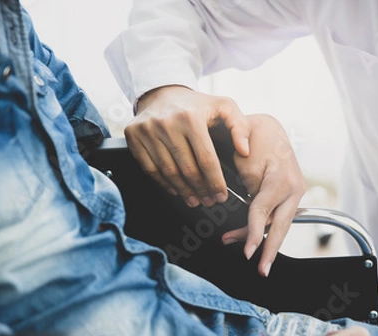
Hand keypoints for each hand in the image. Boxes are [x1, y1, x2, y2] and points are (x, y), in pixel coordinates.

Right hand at [126, 85, 249, 206]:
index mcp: (191, 116)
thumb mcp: (224, 106)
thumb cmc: (196, 104)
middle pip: (187, 168)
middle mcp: (166, 122)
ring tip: (195, 200)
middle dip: (201, 189)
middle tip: (209, 201)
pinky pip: (149, 168)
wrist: (162, 92)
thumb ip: (240, 127)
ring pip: (168, 172)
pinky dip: (164, 183)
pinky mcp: (133, 135)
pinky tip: (176, 190)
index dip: (215, 181)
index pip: (206, 158)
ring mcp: (147, 129)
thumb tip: (244, 151)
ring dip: (183, 191)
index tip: (221, 195)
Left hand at [222, 114, 305, 275]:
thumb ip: (243, 173)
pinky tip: (244, 237)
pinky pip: (274, 217)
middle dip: (269, 250)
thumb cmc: (255, 134)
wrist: (270, 127)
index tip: (247, 251)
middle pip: (281, 226)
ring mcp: (293, 194)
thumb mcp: (244, 149)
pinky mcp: (287, 197)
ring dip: (257, 239)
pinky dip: (259, 227)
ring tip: (236, 247)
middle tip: (262, 270)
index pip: (264, 210)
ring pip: (277, 224)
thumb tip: (240, 201)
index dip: (254, 232)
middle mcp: (293, 189)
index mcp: (282, 178)